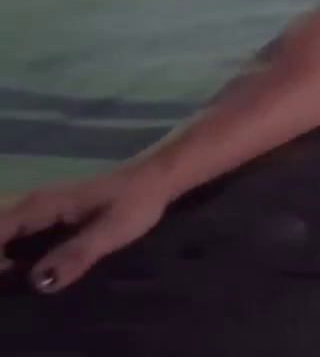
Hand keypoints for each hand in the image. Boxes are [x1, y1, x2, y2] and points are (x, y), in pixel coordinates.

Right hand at [0, 168, 169, 292]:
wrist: (155, 179)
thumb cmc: (135, 202)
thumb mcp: (110, 232)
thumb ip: (76, 256)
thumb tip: (37, 284)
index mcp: (36, 208)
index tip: (2, 282)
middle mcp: (28, 207)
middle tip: (9, 290)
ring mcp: (37, 211)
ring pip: (3, 235)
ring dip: (3, 258)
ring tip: (16, 288)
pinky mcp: (47, 218)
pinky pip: (16, 237)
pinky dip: (13, 256)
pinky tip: (27, 277)